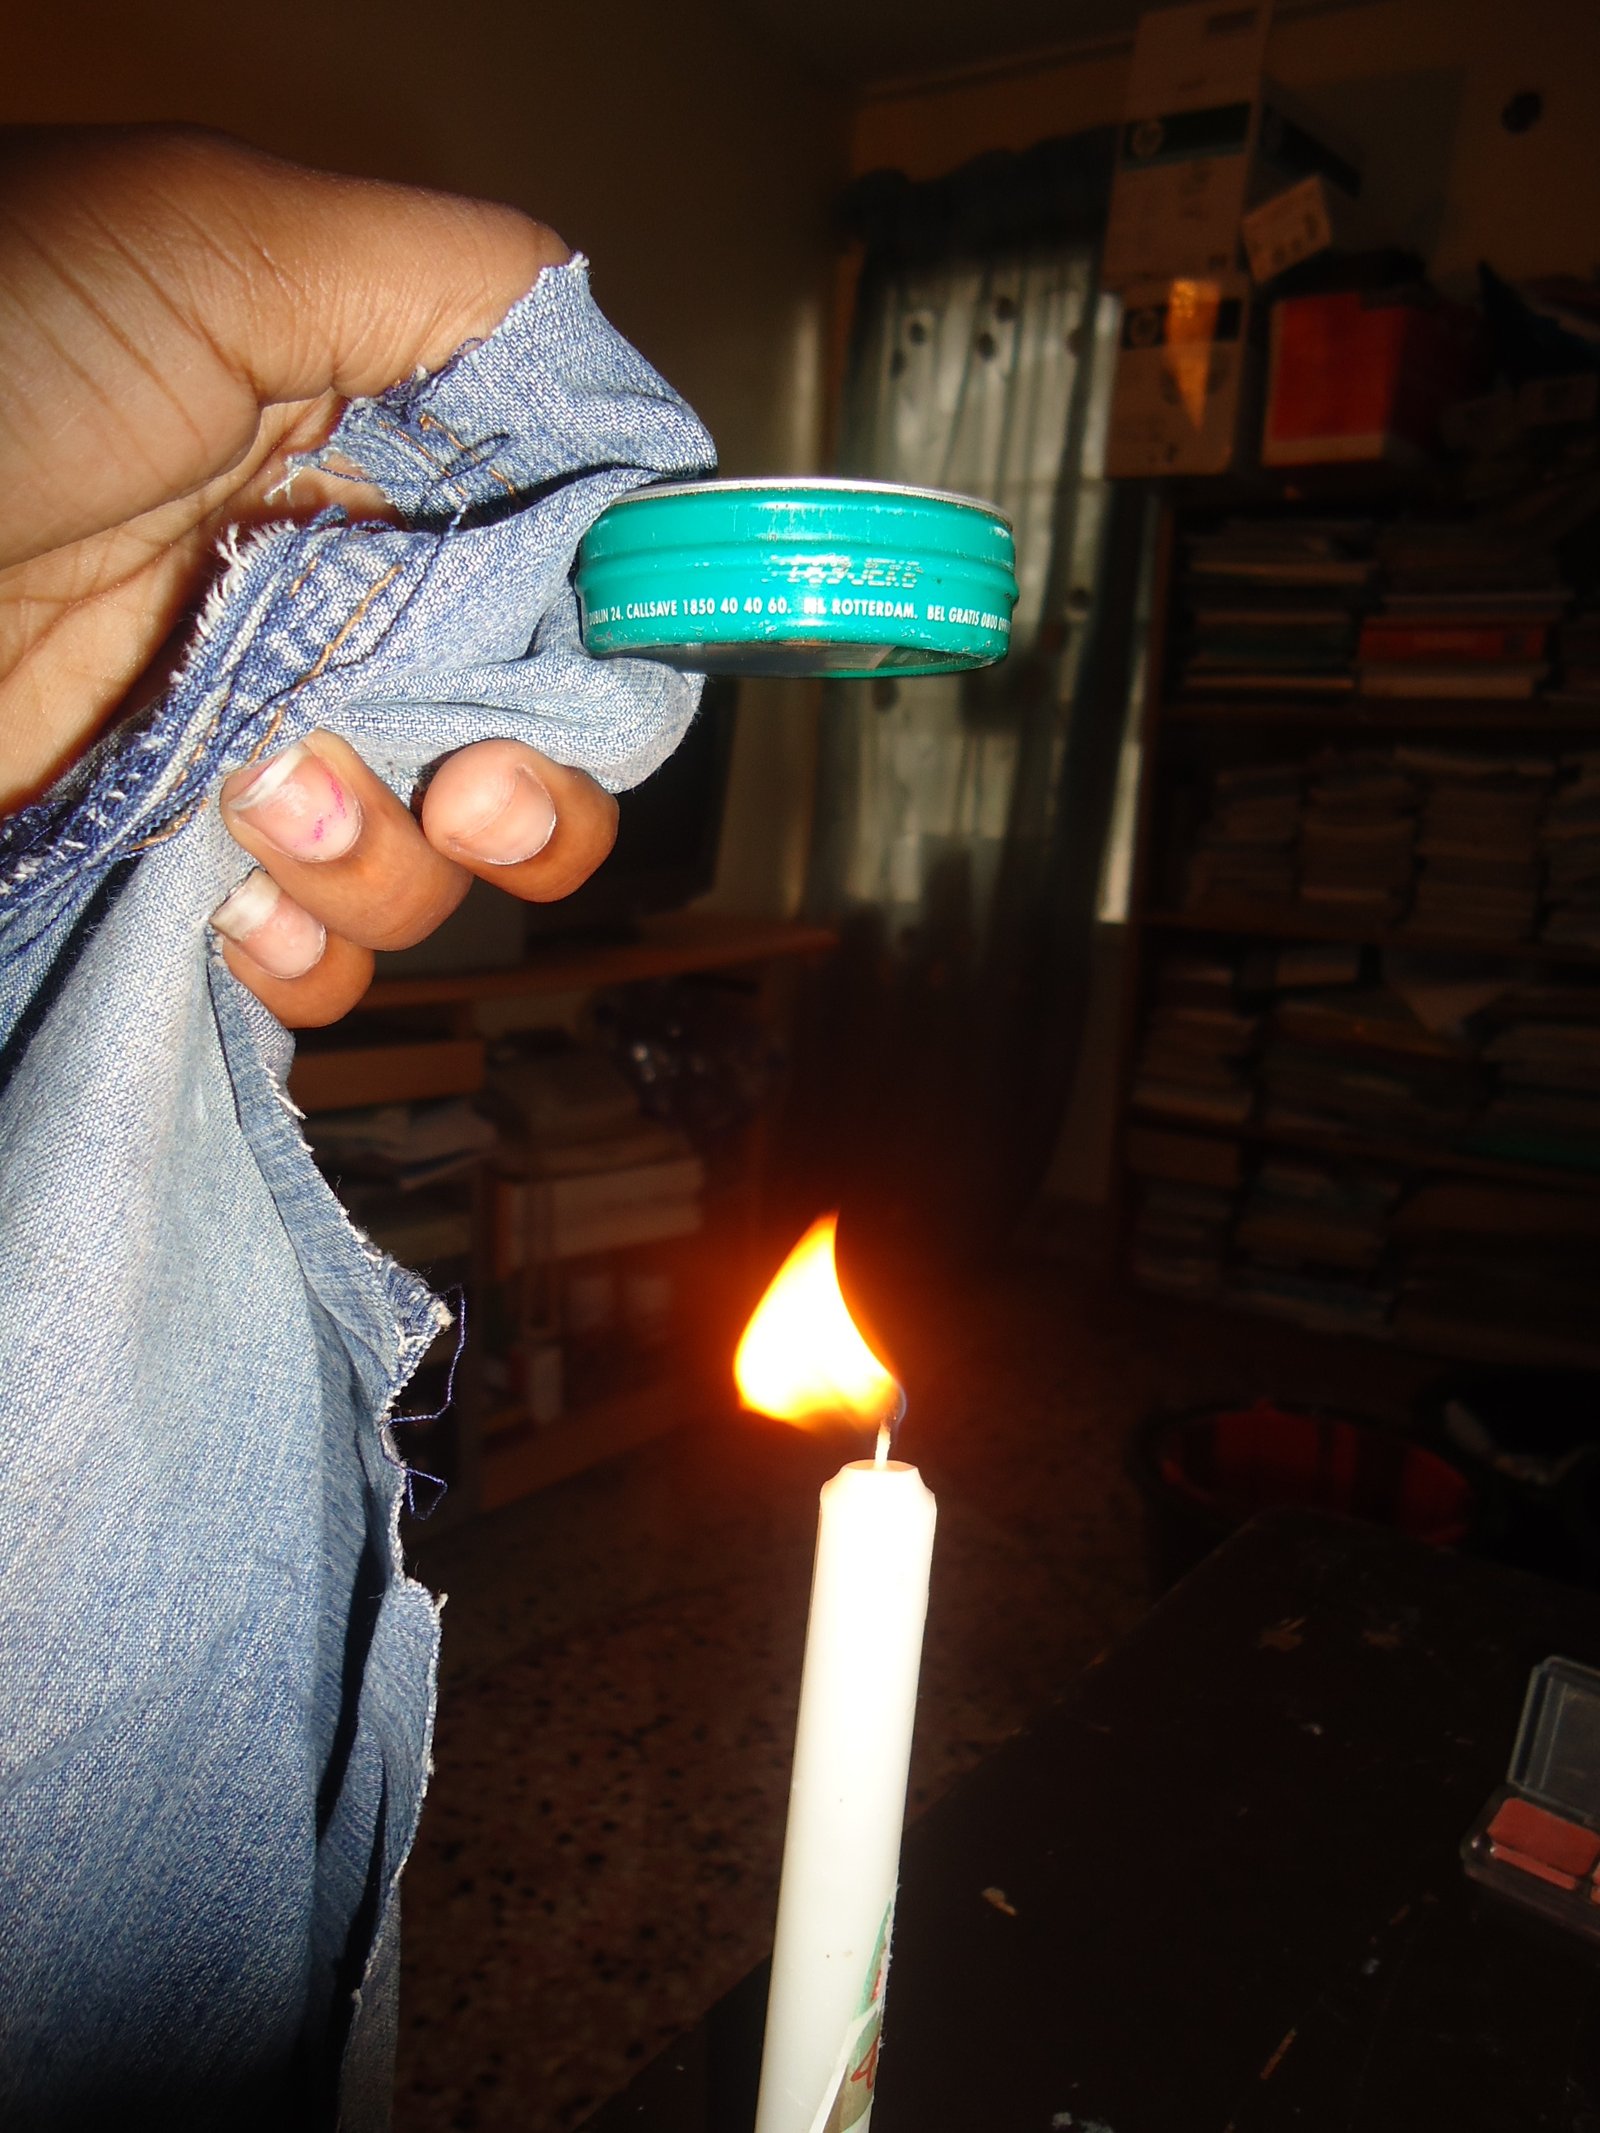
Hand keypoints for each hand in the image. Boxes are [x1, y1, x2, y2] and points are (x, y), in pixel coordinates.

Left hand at [0, 124, 619, 1025]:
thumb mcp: (210, 240)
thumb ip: (452, 287)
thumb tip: (630, 406)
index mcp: (362, 465)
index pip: (565, 575)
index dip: (610, 640)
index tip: (607, 681)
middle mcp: (328, 613)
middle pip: (534, 743)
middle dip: (536, 794)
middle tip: (469, 789)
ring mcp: (254, 749)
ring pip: (432, 865)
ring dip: (386, 867)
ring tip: (263, 805)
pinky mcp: (177, 867)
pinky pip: (312, 953)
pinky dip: (301, 957)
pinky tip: (230, 911)